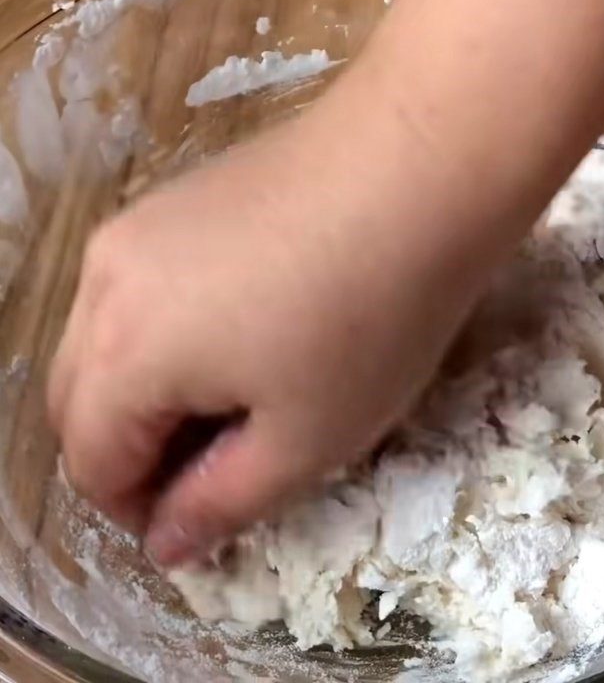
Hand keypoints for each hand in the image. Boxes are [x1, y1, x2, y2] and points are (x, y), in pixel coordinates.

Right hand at [47, 88, 495, 567]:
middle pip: (81, 400)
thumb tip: (164, 541)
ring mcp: (139, 225)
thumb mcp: (305, 439)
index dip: (139, 510)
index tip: (203, 517)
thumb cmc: (367, 321)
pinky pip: (143, 284)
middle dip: (133, 450)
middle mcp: (104, 284)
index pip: (91, 467)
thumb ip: (221, 503)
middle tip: (217, 462)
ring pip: (109, 337)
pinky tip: (242, 322)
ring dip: (149, 387)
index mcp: (122, 356)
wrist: (416, 168)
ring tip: (235, 393)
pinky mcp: (179, 194)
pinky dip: (168, 328)